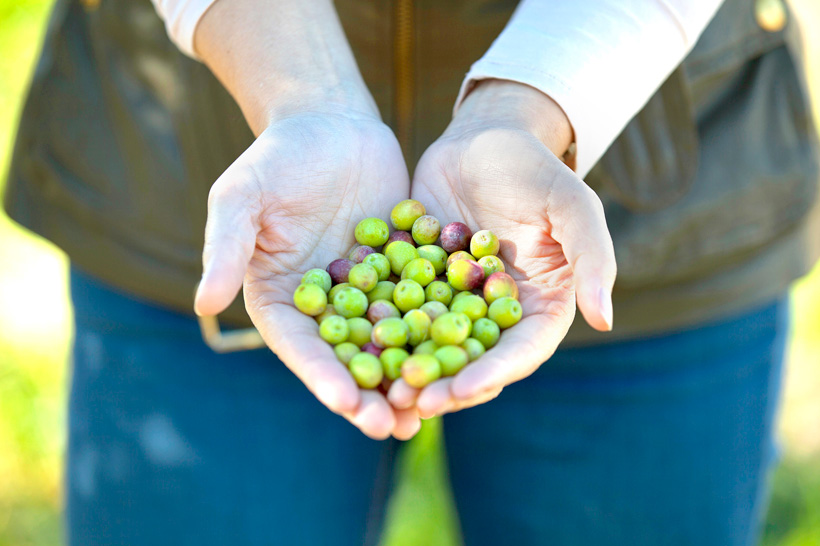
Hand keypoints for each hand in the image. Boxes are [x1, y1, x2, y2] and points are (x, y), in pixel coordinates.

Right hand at [194, 110, 419, 439]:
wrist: (331, 123)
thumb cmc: (278, 157)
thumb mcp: (243, 196)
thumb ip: (227, 248)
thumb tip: (203, 303)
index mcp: (281, 299)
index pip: (300, 346)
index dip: (321, 376)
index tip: (345, 404)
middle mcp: (325, 306)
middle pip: (346, 358)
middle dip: (369, 394)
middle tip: (395, 427)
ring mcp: (367, 293)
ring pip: (389, 343)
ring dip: (407, 378)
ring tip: (431, 412)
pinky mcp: (404, 274)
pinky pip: (424, 307)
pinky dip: (440, 332)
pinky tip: (464, 357)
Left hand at [390, 80, 616, 417]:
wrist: (483, 138)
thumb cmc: (536, 170)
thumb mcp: (573, 206)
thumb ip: (593, 259)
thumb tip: (605, 321)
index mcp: (537, 306)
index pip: (520, 351)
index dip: (492, 373)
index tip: (462, 391)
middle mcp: (493, 313)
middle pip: (471, 358)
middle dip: (442, 383)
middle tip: (410, 403)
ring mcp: (452, 300)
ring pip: (429, 342)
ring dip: (406, 366)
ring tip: (378, 387)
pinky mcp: (416, 281)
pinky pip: (397, 308)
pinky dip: (379, 326)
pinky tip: (352, 340)